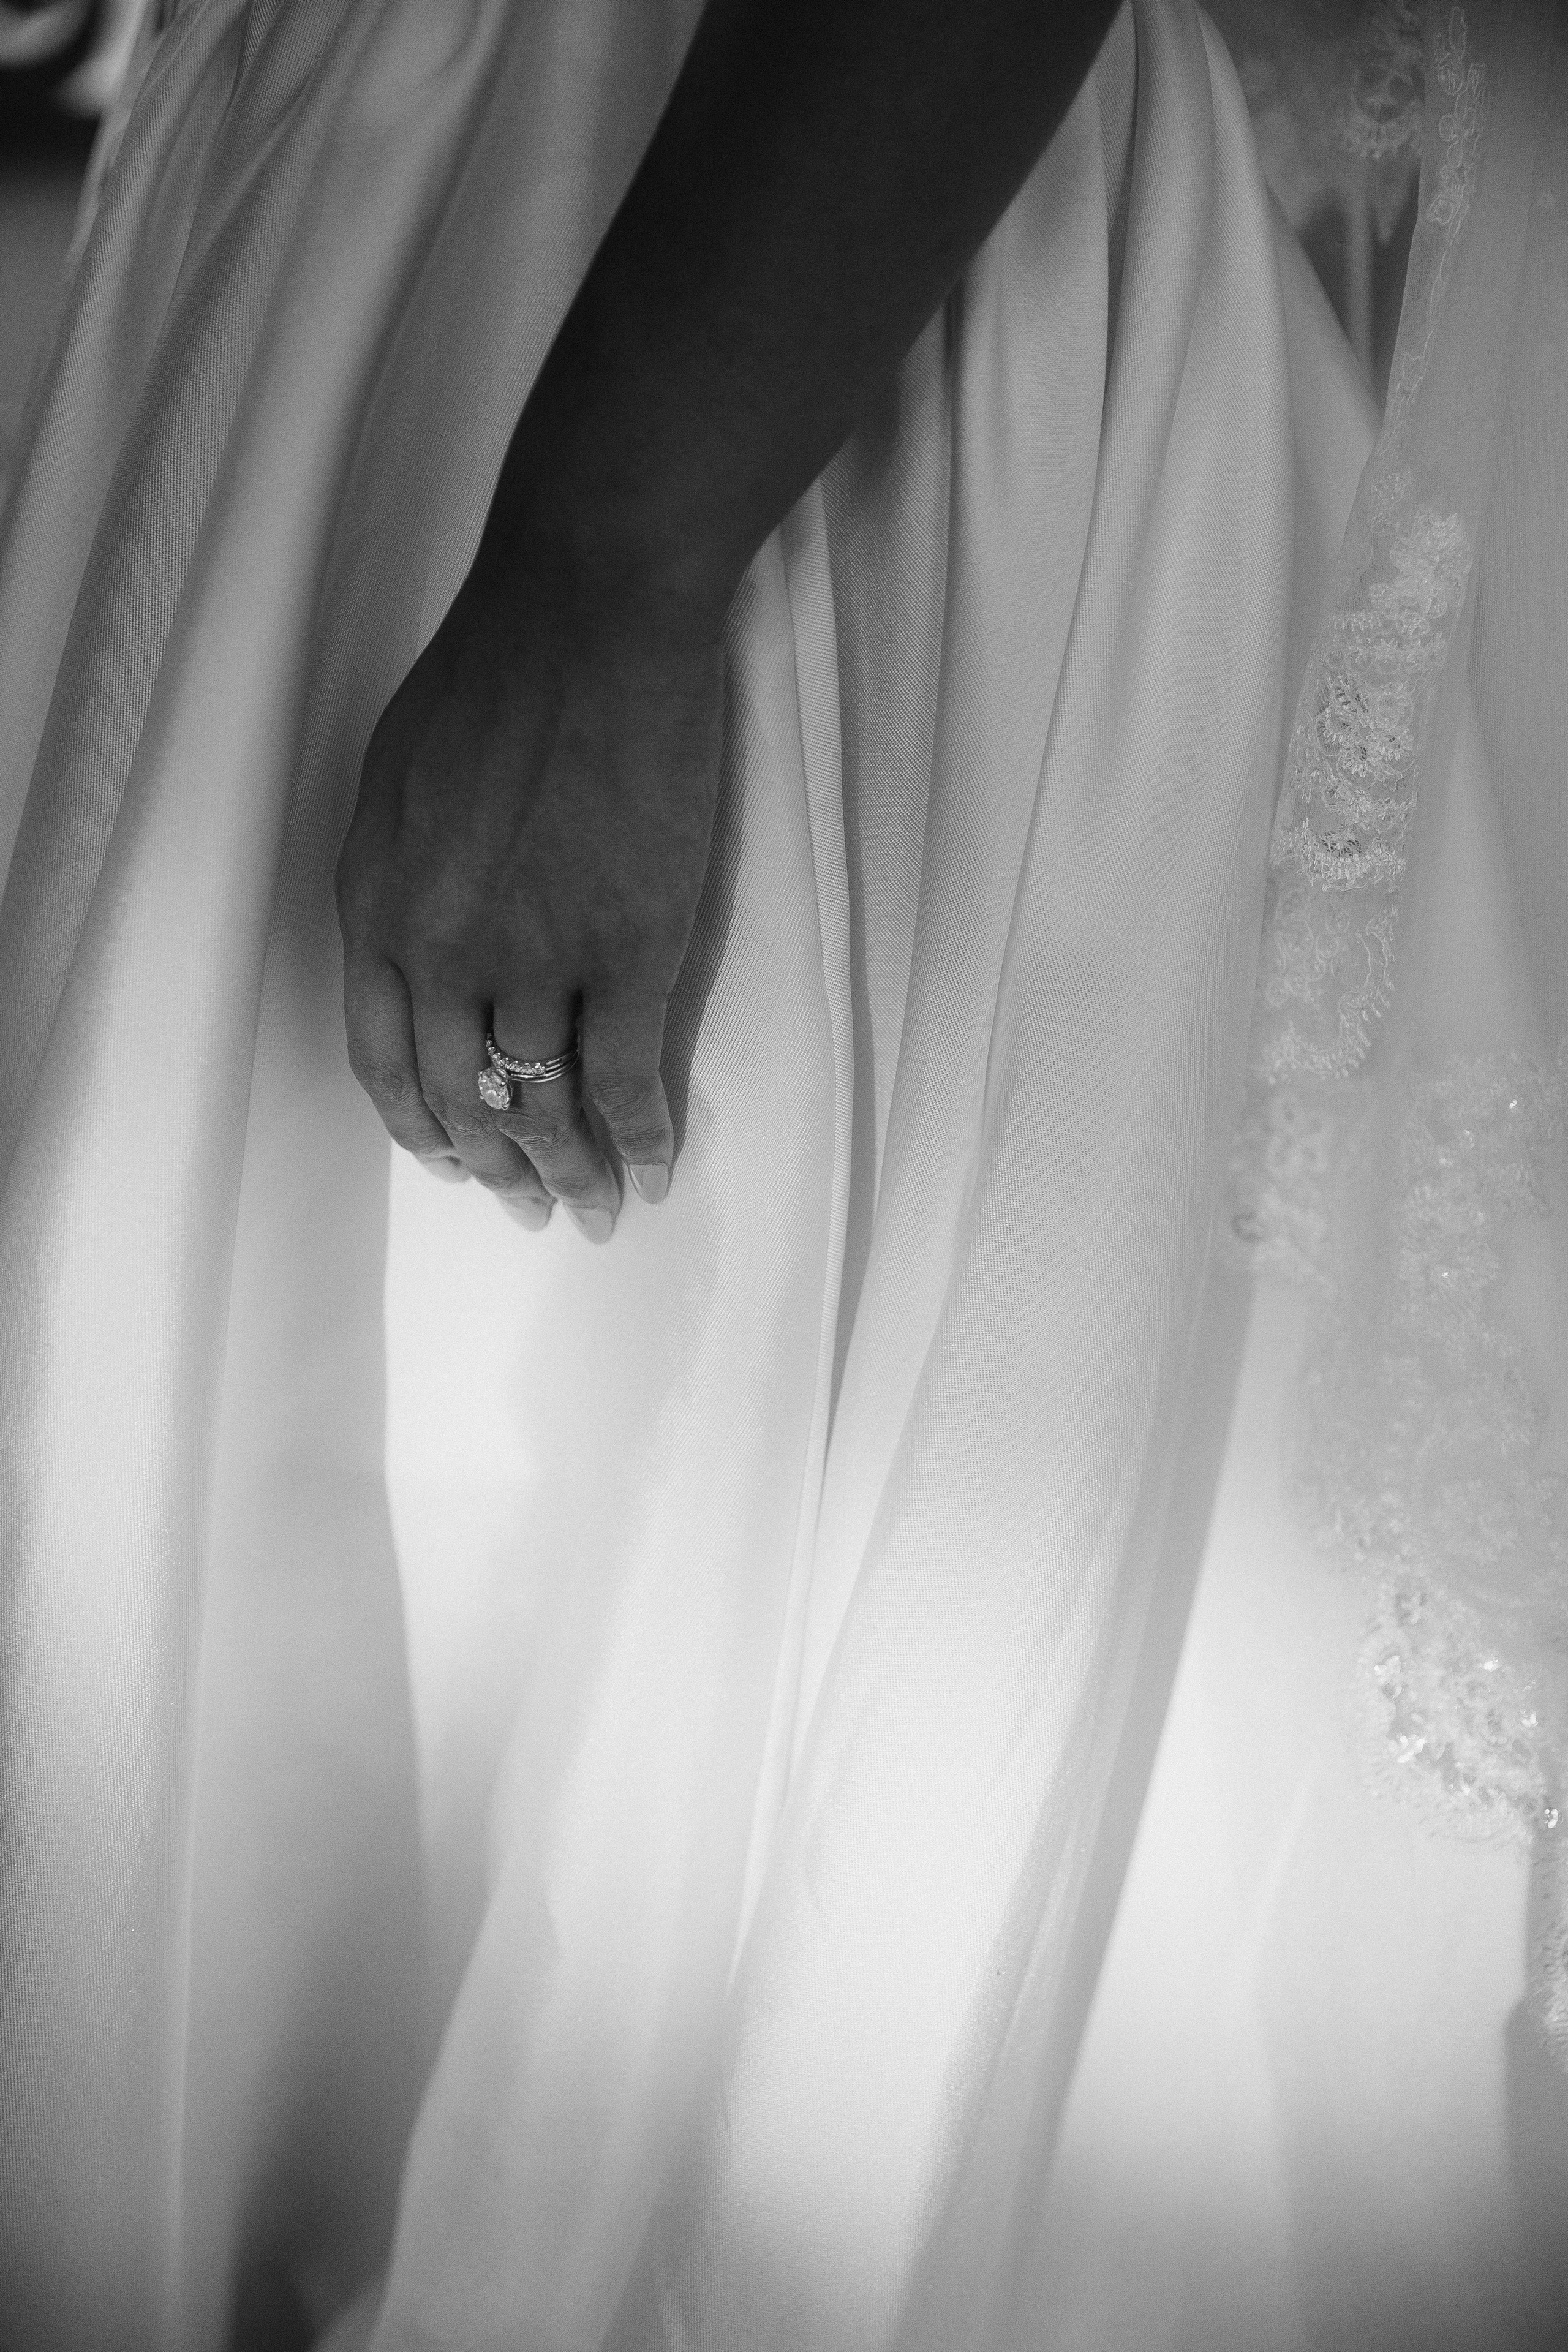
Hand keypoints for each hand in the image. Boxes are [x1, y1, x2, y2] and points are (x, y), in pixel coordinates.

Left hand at [335, 545, 724, 1238]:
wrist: (588, 613)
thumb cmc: (493, 673)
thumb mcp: (397, 785)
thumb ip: (403, 884)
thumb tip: (427, 954)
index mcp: (375, 908)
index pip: (384, 1059)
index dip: (419, 1127)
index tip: (448, 1163)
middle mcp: (441, 953)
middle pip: (464, 1100)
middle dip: (497, 1172)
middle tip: (528, 1209)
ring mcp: (539, 958)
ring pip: (543, 1105)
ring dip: (570, 1173)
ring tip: (594, 1212)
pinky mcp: (631, 951)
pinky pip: (627, 1077)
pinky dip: (642, 1137)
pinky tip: (653, 1171)